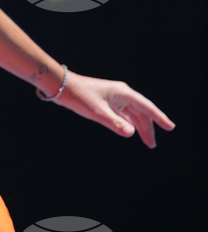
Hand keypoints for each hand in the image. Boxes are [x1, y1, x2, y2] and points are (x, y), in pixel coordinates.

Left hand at [54, 72, 175, 147]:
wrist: (61, 86)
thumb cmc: (79, 96)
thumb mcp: (97, 112)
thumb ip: (114, 123)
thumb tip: (132, 133)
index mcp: (123, 93)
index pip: (146, 107)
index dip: (159, 118)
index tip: (170, 127)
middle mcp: (121, 94)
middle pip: (141, 112)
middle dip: (148, 128)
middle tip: (152, 144)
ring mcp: (114, 97)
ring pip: (132, 114)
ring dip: (138, 126)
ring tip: (145, 140)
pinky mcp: (106, 101)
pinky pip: (123, 113)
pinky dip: (128, 122)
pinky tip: (130, 130)